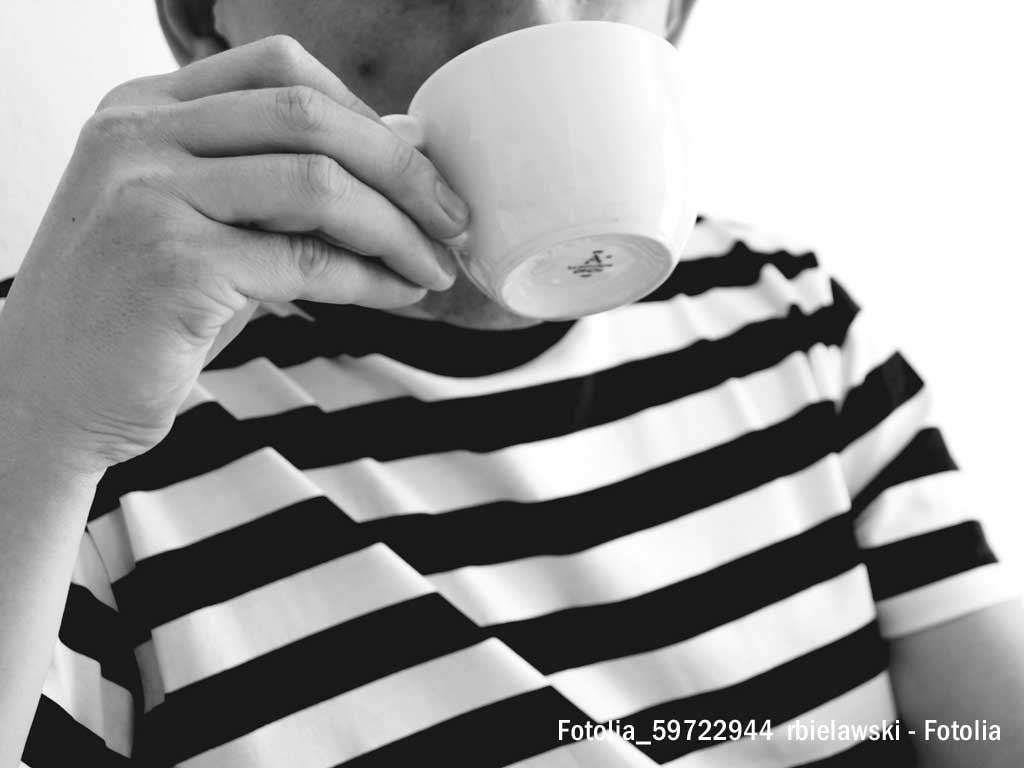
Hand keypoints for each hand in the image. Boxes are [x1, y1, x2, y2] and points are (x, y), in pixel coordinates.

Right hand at [0, 35, 468, 474]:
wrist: (45, 394)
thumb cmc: (134, 312)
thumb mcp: (198, 220)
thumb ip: (279, 178)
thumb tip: (400, 147)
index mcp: (143, 108)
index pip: (279, 68)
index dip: (365, 112)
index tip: (413, 168)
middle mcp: (139, 136)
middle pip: (309, 114)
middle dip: (402, 169)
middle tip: (453, 218)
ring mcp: (149, 195)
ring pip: (318, 185)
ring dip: (398, 229)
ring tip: (434, 267)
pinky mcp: (173, 264)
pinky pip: (307, 262)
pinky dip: (369, 279)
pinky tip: (396, 294)